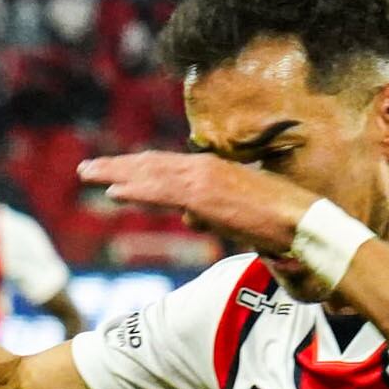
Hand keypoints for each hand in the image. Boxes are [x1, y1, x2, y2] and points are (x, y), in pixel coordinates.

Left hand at [77, 151, 320, 274]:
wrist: (301, 222)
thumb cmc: (277, 220)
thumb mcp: (236, 213)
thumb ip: (210, 212)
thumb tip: (190, 218)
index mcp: (212, 169)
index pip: (165, 166)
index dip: (137, 168)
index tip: (113, 171)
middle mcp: (204, 168)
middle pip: (150, 165)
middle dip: (117, 166)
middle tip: (87, 169)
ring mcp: (203, 179)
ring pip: (150, 175)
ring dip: (116, 174)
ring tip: (89, 175)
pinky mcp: (204, 195)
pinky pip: (161, 192)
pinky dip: (135, 190)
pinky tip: (113, 192)